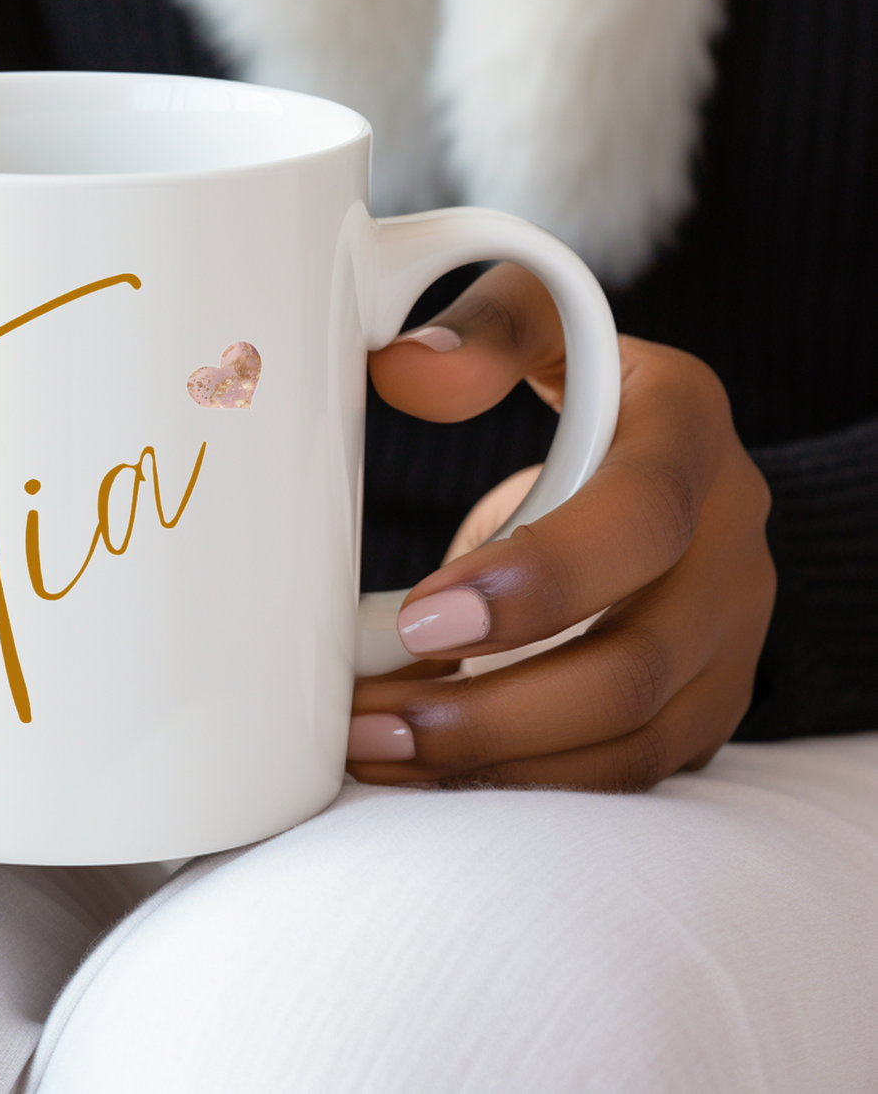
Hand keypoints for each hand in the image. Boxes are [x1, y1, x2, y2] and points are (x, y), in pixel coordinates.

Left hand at [348, 263, 775, 790]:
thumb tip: (407, 367)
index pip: (641, 517)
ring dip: (496, 763)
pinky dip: (521, 781)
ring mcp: (724, 633)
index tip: (422, 614)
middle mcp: (728, 541)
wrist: (663, 448)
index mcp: (689, 431)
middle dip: (496, 710)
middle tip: (372, 718)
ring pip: (632, 740)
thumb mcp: (543, 318)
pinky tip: (425, 767)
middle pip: (638, 663)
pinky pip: (623, 769)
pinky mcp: (699, 698)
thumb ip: (484, 330)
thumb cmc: (584, 378)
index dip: (541, 578)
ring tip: (375, 750)